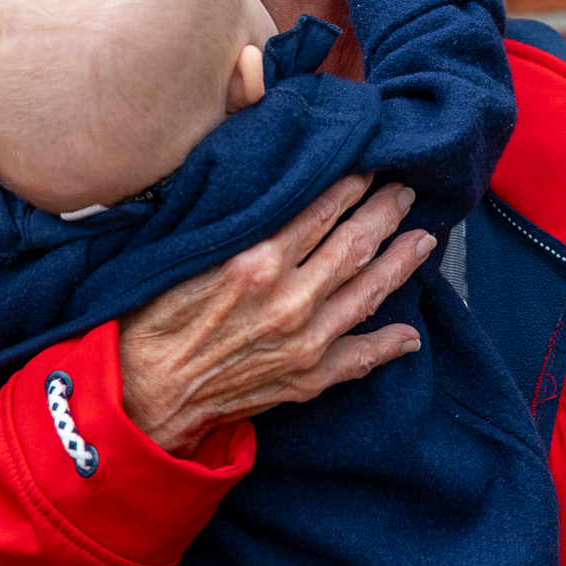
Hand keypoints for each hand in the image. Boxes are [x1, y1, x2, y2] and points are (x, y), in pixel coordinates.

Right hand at [118, 174, 433, 453]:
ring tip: (422, 240)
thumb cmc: (153, 323)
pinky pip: (360, 358)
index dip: (351, 187)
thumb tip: (269, 202)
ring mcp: (305, 342)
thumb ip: (234, 231)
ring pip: (367, 293)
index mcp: (256, 263)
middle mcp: (290, 300)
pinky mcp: (306, 379)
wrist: (143, 396)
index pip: (320, 212)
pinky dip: (389, 345)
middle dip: (385, 214)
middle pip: (354, 246)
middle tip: (404, 191)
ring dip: (400, 263)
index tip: (368, 169)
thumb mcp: (188, 259)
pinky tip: (410, 336)